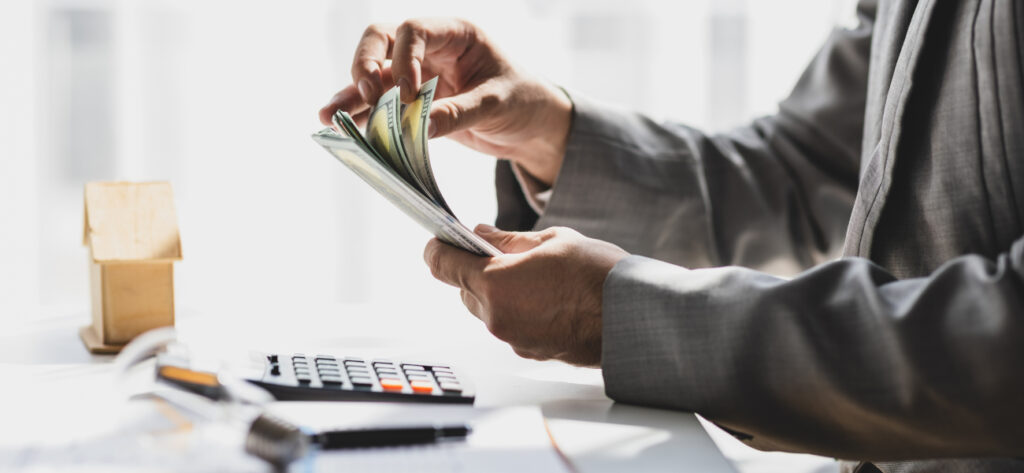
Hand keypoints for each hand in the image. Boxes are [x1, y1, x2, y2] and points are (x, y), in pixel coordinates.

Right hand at [318, 18, 571, 185]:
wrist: (530, 128)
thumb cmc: (523, 102)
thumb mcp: (497, 105)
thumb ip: (459, 113)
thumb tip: (419, 126)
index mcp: (456, 34)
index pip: (415, 31)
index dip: (405, 58)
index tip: (410, 95)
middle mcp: (431, 49)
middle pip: (382, 41)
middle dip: (367, 65)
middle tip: (369, 95)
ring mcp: (418, 74)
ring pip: (374, 75)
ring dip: (351, 94)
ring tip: (329, 117)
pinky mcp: (412, 103)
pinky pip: (380, 104)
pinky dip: (361, 114)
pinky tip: (339, 126)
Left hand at [423, 225, 628, 365]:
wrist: (633, 318)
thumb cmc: (599, 277)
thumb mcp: (552, 240)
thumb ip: (509, 240)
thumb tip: (483, 234)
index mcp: (495, 282)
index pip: (441, 264)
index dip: (438, 248)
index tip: (442, 239)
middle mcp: (496, 316)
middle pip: (464, 289)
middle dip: (479, 270)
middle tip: (506, 254)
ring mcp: (512, 338)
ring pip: (487, 309)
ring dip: (500, 293)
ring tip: (537, 278)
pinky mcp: (529, 351)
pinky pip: (510, 326)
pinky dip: (519, 311)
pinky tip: (549, 299)